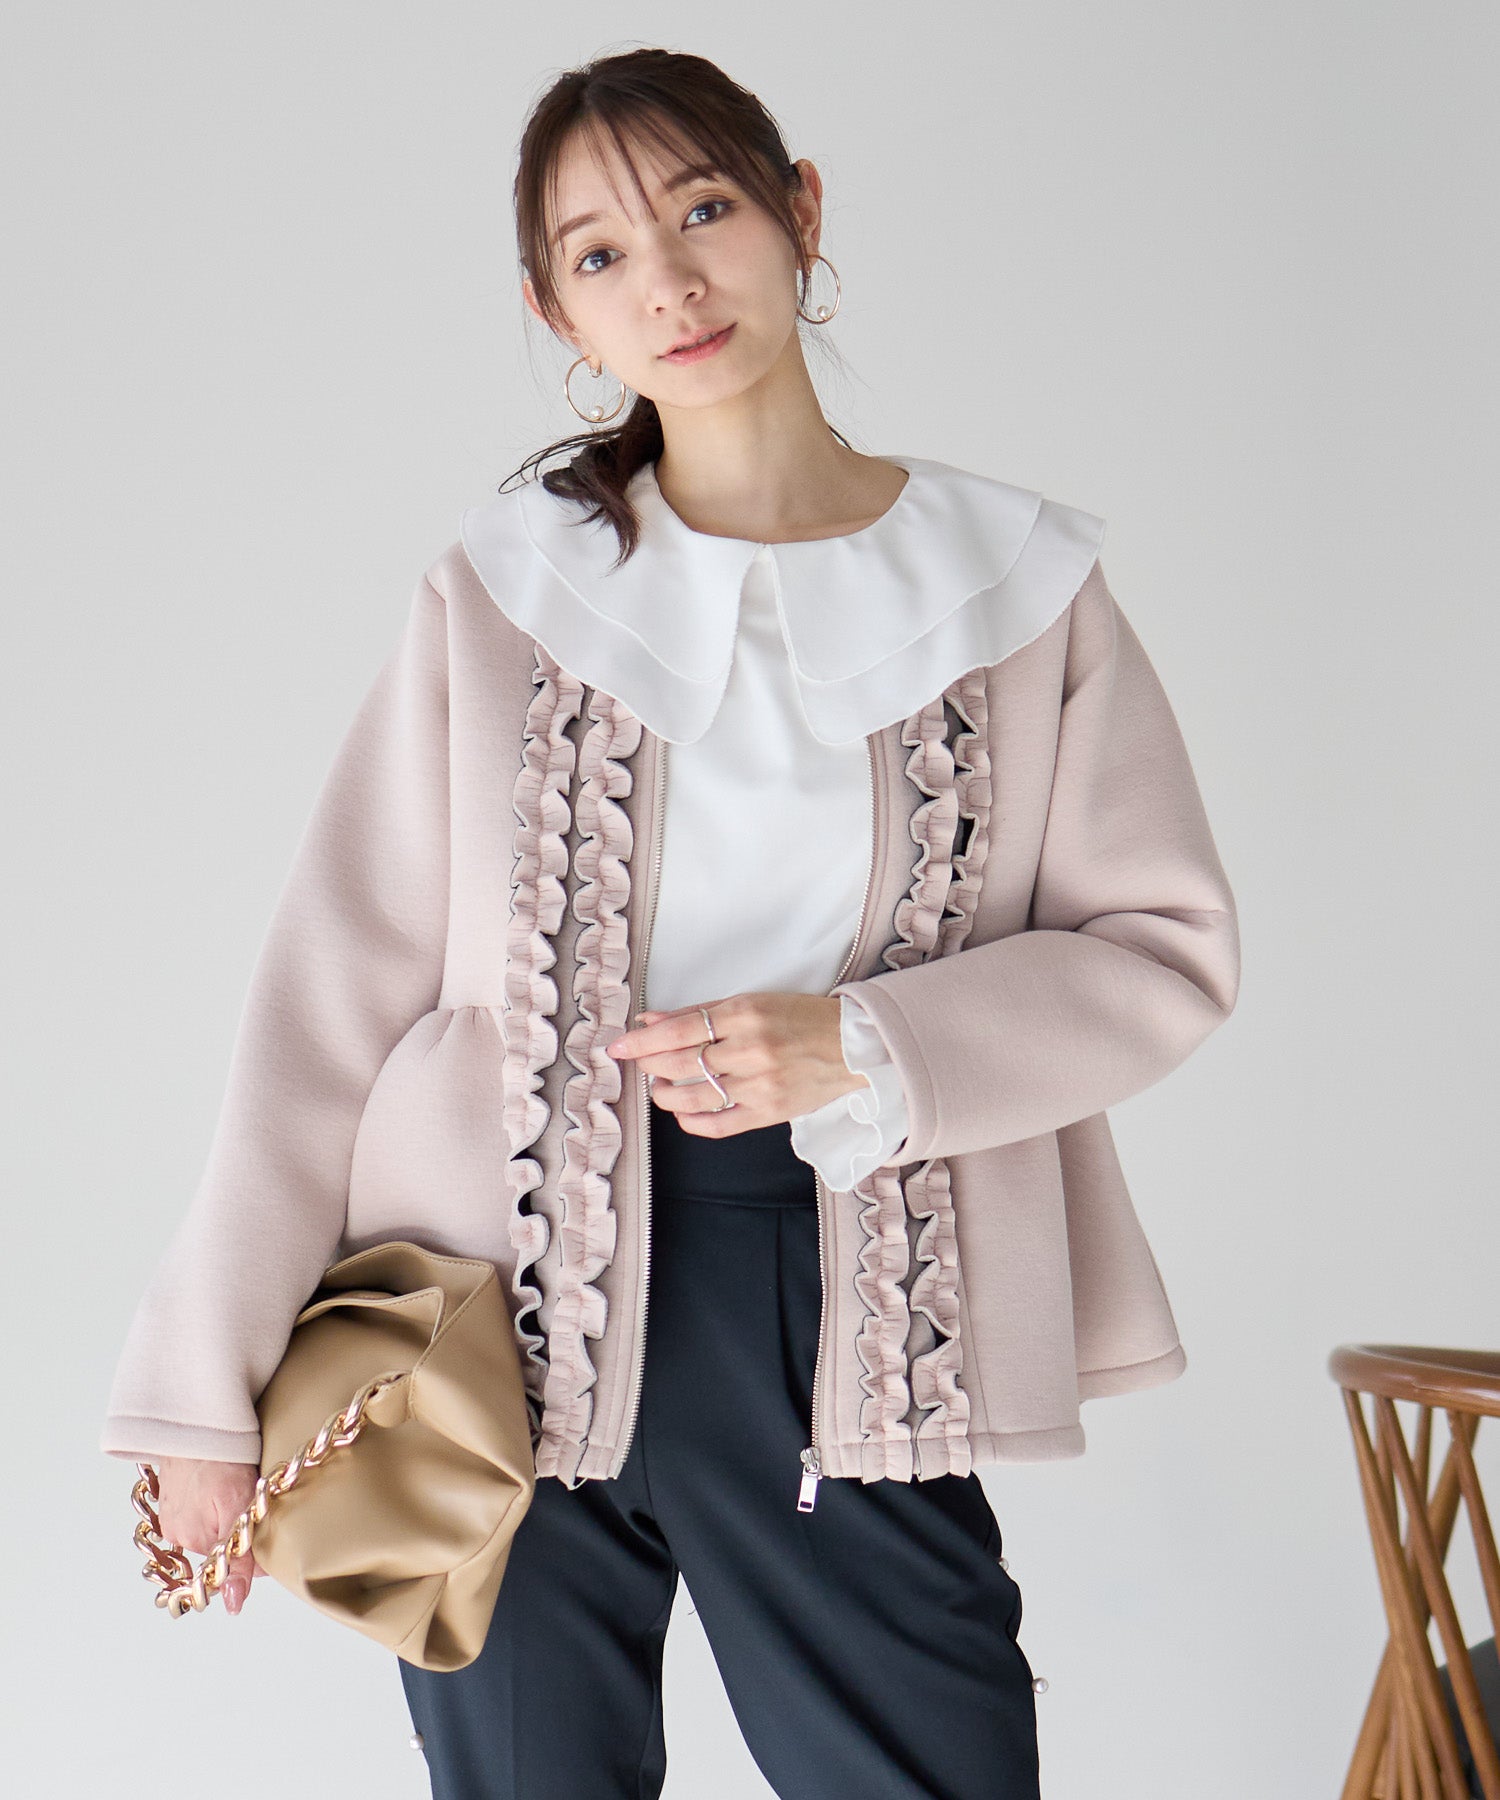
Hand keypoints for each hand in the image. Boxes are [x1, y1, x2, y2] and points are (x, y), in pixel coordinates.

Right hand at [153, 1456, 265, 1613]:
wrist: (196, 1417)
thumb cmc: (220, 1455)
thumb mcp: (239, 1506)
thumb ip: (239, 1559)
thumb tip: (233, 1604)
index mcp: (193, 1540)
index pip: (238, 1565)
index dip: (260, 1548)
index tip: (268, 1525)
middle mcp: (179, 1532)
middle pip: (226, 1548)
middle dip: (244, 1531)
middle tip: (257, 1499)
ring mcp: (174, 1513)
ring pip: (215, 1529)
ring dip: (230, 1515)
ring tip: (239, 1485)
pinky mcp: (175, 1495)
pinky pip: (202, 1510)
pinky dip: (216, 1503)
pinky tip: (223, 1482)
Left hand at [605, 992, 867, 1135]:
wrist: (855, 1046)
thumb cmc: (802, 1018)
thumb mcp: (751, 1002)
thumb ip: (700, 1012)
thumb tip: (651, 1020)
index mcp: (745, 1014)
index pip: (679, 1030)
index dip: (642, 1041)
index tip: (619, 1046)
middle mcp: (749, 1050)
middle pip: (680, 1062)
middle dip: (648, 1063)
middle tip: (635, 1063)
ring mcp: (759, 1084)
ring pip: (693, 1096)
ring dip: (665, 1094)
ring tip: (658, 1086)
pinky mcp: (768, 1112)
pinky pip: (718, 1124)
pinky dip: (692, 1122)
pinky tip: (681, 1113)